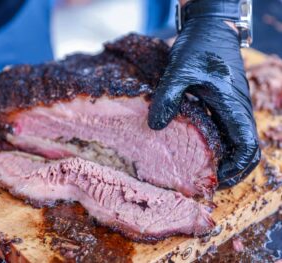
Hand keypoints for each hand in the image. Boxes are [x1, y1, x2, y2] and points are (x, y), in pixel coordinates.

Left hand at [148, 18, 259, 186]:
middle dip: (234, 171)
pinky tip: (201, 149)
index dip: (235, 168)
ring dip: (228, 160)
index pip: (247, 147)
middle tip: (210, 182)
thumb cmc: (198, 48)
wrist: (211, 28)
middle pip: (248, 151)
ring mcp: (234, 108)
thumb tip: (155, 127)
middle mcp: (238, 111)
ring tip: (204, 171)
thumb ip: (167, 98)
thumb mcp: (178, 72)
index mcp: (232, 107)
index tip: (215, 178)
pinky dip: (222, 146)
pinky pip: (230, 131)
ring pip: (240, 142)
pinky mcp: (226, 103)